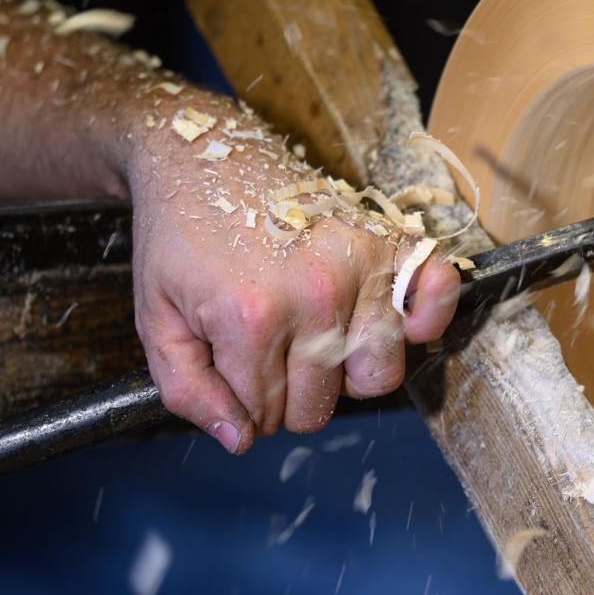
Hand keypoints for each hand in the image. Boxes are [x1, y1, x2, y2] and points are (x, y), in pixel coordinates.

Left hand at [127, 95, 458, 452]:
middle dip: (293, 394)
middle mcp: (315, 295)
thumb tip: (240, 441)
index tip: (234, 370)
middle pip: (323, 403)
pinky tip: (391, 320)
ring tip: (322, 338)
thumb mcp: (156, 318)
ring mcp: (360, 265)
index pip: (266, 414)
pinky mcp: (388, 241)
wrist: (201, 153)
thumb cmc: (180, 235)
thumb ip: (187, 390)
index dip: (246, 405)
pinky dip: (426, 318)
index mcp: (251, 317)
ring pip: (379, 374)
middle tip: (272, 353)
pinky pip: (437, 297)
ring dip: (349, 372)